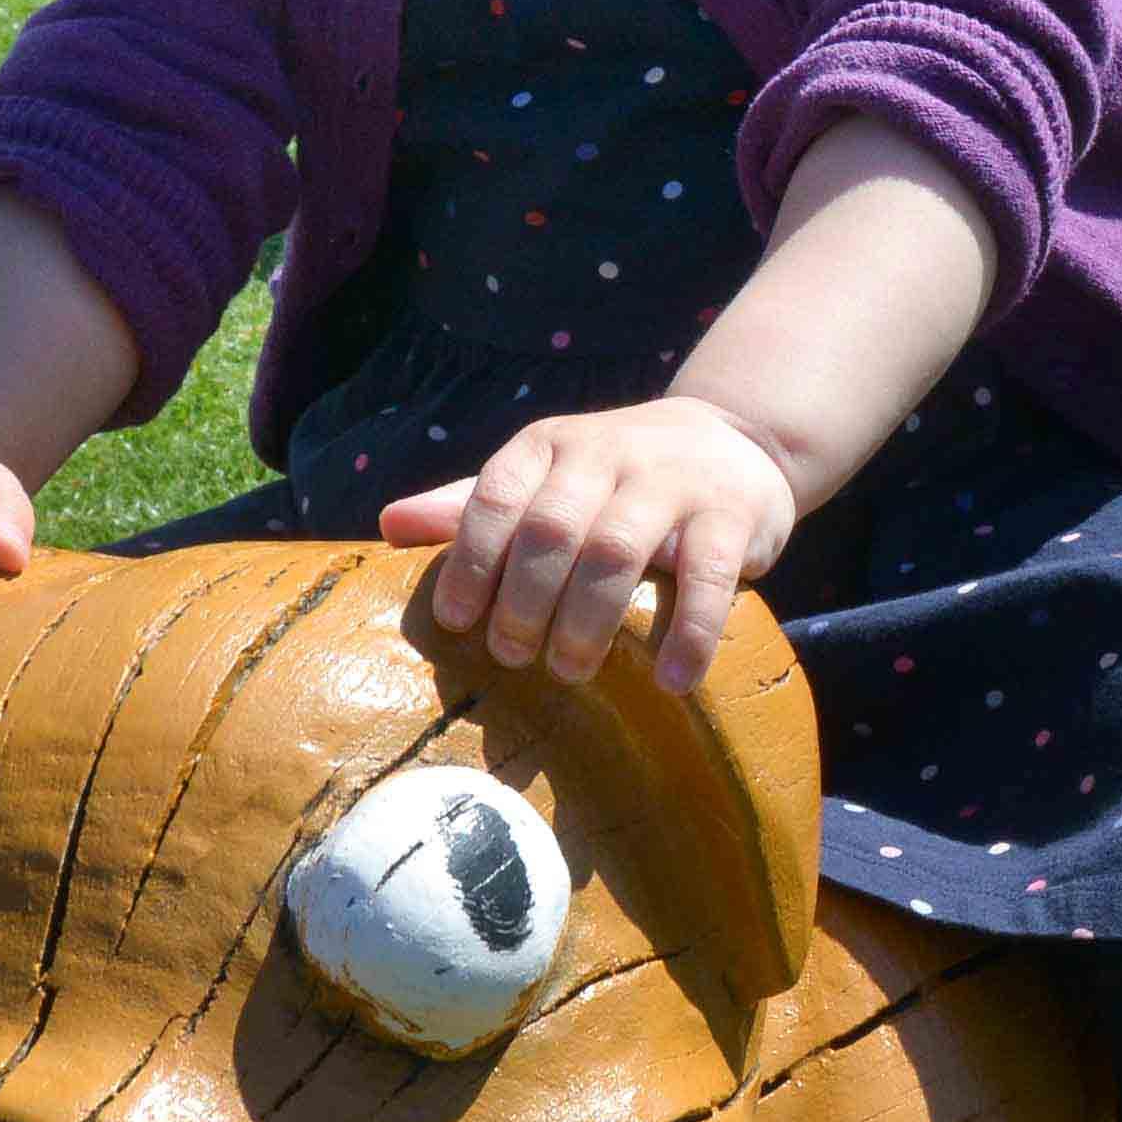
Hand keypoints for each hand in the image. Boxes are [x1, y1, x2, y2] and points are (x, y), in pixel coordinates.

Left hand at [383, 395, 800, 690]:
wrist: (734, 441)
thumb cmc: (616, 478)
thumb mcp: (544, 477)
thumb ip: (473, 505)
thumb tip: (388, 526)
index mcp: (548, 446)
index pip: (495, 497)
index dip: (470, 562)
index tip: (455, 621)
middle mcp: (606, 453)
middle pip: (550, 531)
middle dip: (522, 603)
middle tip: (513, 659)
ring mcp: (672, 481)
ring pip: (615, 551)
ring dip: (585, 621)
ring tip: (571, 673)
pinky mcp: (731, 513)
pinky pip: (706, 575)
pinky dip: (688, 633)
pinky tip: (673, 680)